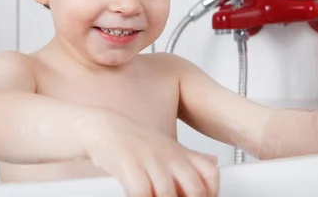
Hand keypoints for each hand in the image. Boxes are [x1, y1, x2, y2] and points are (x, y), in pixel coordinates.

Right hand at [82, 112, 219, 196]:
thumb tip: (214, 161)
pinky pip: (142, 192)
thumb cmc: (135, 141)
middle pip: (194, 188)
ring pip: (167, 194)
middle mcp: (168, 156)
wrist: (104, 127)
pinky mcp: (128, 165)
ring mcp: (149, 159)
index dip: (211, 193)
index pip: (210, 173)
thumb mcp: (167, 146)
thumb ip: (190, 157)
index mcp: (180, 153)